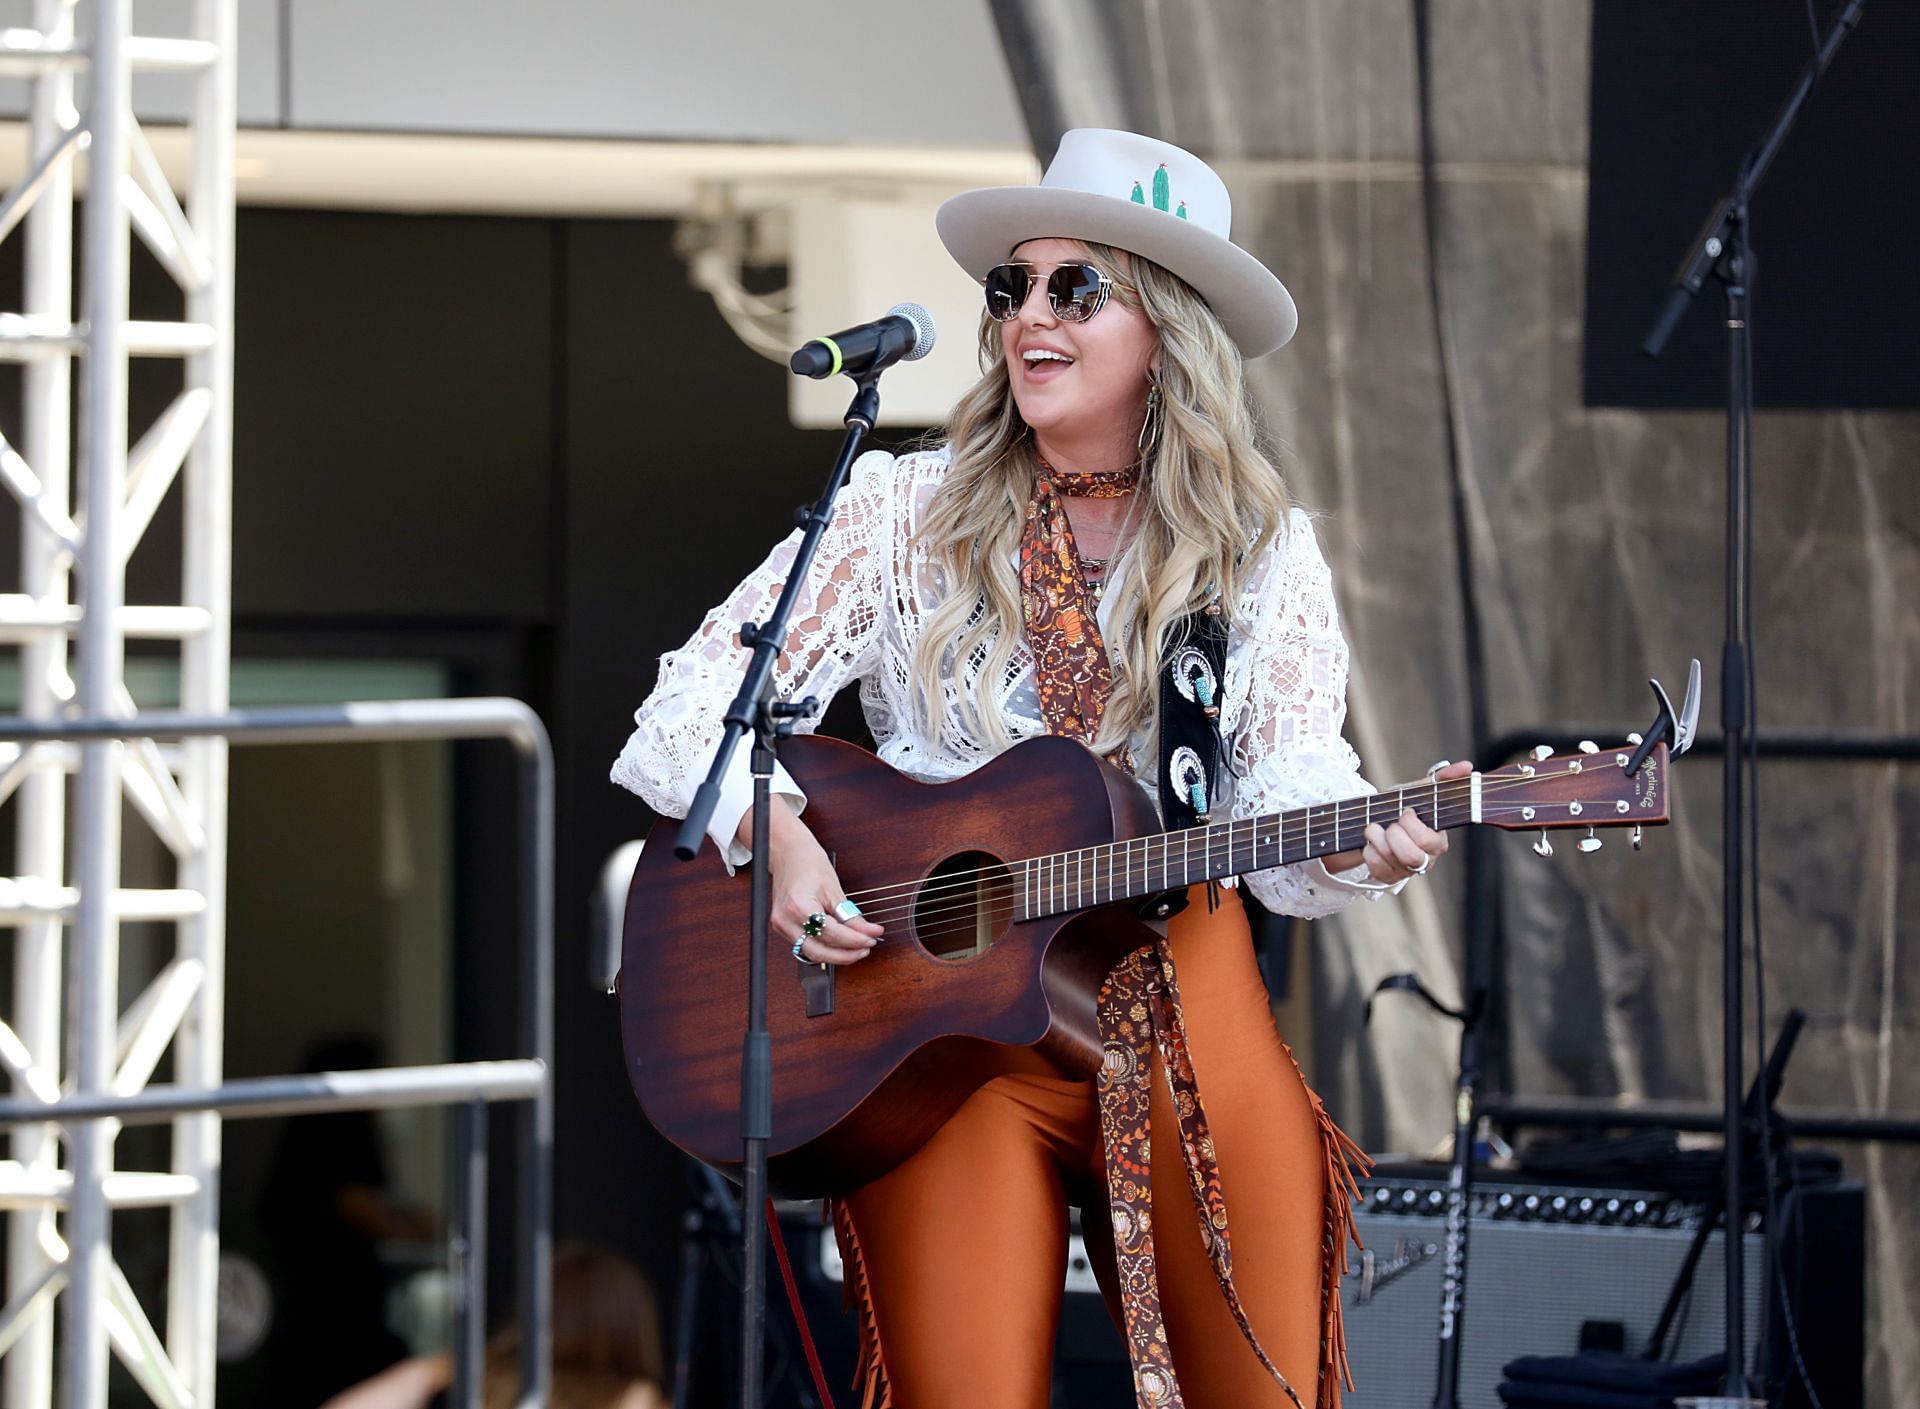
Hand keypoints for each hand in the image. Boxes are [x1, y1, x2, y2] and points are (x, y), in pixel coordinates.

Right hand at [739, 803, 884, 964]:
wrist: (788, 852)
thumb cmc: (809, 863)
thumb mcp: (835, 889)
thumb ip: (851, 916)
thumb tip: (869, 933)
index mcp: (799, 907)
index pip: (832, 934)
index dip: (855, 940)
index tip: (871, 939)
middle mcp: (785, 920)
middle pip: (819, 952)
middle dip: (845, 955)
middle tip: (866, 949)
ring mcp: (781, 926)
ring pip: (811, 953)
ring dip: (835, 954)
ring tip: (856, 947)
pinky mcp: (782, 928)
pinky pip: (805, 945)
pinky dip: (824, 947)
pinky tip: (839, 944)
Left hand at [1325, 760, 1469, 883]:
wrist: (1371, 820)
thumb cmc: (1398, 807)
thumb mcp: (1417, 790)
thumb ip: (1443, 778)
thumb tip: (1467, 767)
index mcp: (1437, 841)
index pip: (1427, 840)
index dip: (1410, 824)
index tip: (1405, 812)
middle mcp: (1425, 859)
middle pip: (1411, 856)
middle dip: (1392, 835)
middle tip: (1388, 824)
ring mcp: (1406, 871)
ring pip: (1391, 861)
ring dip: (1376, 838)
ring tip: (1373, 828)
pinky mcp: (1388, 878)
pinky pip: (1376, 869)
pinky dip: (1369, 852)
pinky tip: (1371, 844)